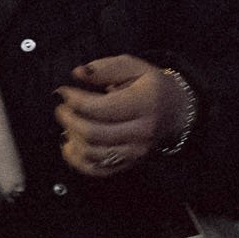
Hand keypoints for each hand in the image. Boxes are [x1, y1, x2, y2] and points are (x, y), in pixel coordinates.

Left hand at [57, 56, 189, 176]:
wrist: (177, 112)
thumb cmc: (152, 86)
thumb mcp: (134, 67)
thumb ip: (105, 68)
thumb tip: (78, 73)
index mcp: (145, 104)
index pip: (101, 108)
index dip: (75, 101)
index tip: (64, 92)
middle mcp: (142, 132)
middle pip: (94, 133)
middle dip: (70, 120)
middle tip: (62, 108)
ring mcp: (136, 152)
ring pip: (93, 154)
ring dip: (73, 139)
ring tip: (68, 125)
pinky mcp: (130, 163)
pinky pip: (98, 170)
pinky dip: (78, 161)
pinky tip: (70, 146)